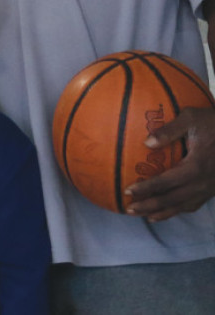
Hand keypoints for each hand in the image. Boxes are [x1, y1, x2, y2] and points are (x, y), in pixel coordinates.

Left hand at [125, 106, 214, 220]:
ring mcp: (209, 188)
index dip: (146, 188)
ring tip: (142, 215)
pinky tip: (165, 212)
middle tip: (129, 209)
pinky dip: (177, 210)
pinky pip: (193, 205)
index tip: (127, 191)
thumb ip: (169, 130)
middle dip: (149, 206)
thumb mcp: (191, 118)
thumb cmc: (213, 122)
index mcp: (196, 166)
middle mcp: (202, 182)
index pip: (165, 182)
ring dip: (162, 212)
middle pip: (172, 199)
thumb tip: (146, 142)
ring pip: (183, 206)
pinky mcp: (213, 190)